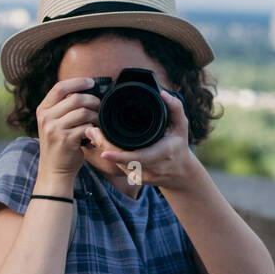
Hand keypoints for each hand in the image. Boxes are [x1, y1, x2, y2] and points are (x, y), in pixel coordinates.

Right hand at [35, 77, 100, 179]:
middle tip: (100, 106)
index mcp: (42, 109)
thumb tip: (84, 90)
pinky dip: (95, 129)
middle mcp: (46, 117)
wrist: (54, 170)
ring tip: (99, 121)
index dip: (78, 82)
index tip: (91, 82)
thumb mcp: (54, 123)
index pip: (60, 87)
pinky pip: (87, 127)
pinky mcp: (66, 140)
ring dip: (96, 115)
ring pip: (83, 112)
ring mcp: (55, 129)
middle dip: (93, 100)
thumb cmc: (59, 145)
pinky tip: (96, 132)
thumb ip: (63, 108)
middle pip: (75, 98)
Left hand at [86, 90, 200, 192]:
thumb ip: (175, 108)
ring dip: (104, 149)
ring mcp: (144, 176)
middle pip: (123, 160)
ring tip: (93, 133)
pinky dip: (110, 155)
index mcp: (163, 154)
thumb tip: (163, 94)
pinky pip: (120, 167)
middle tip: (92, 132)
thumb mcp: (182, 125)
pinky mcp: (137, 179)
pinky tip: (101, 143)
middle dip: (105, 147)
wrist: (181, 172)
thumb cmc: (179, 145)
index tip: (104, 152)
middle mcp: (152, 168)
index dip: (120, 156)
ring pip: (119, 164)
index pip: (139, 157)